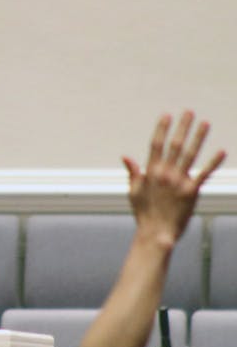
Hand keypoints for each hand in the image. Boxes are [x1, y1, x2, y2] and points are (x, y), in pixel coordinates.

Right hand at [122, 111, 225, 244]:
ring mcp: (179, 181)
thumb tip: (126, 157)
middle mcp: (165, 173)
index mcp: (150, 172)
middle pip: (175, 145)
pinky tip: (221, 151)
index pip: (156, 144)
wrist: (156, 233)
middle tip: (188, 112)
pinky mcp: (192, 192)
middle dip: (182, 127)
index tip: (167, 115)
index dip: (162, 129)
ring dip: (198, 138)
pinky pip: (204, 174)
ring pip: (190, 154)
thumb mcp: (133, 191)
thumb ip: (133, 173)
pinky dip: (213, 162)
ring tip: (204, 123)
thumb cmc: (144, 214)